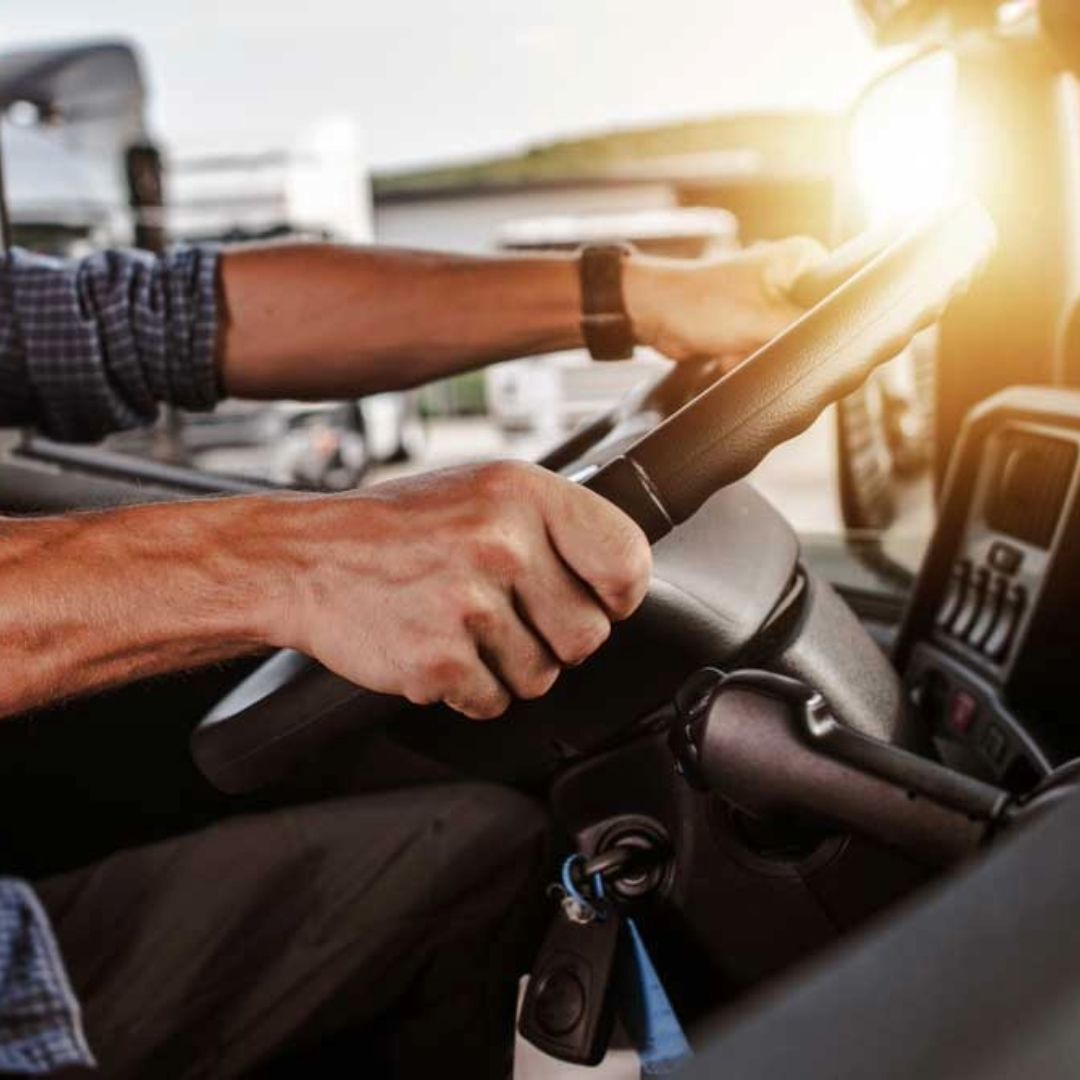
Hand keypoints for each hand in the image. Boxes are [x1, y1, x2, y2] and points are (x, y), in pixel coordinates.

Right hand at [274, 461, 651, 719]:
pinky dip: (469, 689)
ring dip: (508, 667)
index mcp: (522, 492)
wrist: (306, 558)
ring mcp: (468, 603)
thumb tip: (621, 577)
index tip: (599, 601)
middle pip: (588, 635)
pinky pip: (494, 702)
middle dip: (555, 640)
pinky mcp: (438, 659)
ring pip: (541, 676)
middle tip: (508, 617)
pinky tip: (439, 649)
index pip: (626, 559)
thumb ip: (553, 527)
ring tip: (462, 627)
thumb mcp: (483, 493)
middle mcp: (500, 543)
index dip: (618, 593)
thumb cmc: (400, 528)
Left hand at [624, 237, 827, 369]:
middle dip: (778, 344)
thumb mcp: (764, 322)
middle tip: (753, 340)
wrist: (653, 315)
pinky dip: (745, 356)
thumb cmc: (701, 305)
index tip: (795, 337)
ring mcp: (770, 298)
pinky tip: (725, 351)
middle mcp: (790, 273)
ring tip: (733, 344)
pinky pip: (763, 349)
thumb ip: (808, 331)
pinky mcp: (752, 320)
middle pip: (809, 325)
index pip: (839, 296)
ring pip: (785, 343)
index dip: (823, 325)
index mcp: (802, 258)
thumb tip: (842, 342)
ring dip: (757, 353)